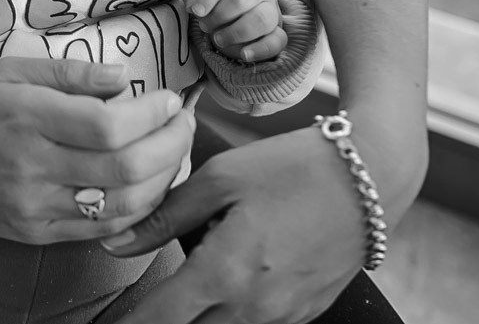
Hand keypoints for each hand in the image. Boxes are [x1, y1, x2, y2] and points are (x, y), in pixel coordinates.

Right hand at [0, 58, 195, 244]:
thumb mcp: (4, 72)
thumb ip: (64, 71)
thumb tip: (121, 77)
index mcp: (24, 116)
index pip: (105, 124)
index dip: (150, 113)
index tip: (168, 99)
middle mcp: (31, 165)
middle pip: (125, 166)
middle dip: (171, 144)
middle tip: (184, 122)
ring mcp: (36, 205)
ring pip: (123, 203)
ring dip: (165, 178)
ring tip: (175, 151)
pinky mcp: (40, 232)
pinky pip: (104, 227)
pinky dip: (140, 208)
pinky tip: (151, 183)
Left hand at [101, 127, 382, 323]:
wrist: (371, 177)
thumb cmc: (292, 169)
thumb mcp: (219, 179)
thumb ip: (164, 217)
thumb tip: (117, 242)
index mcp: (225, 274)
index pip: (160, 320)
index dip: (129, 322)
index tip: (107, 322)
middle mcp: (254, 307)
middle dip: (163, 317)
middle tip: (141, 301)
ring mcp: (283, 316)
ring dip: (197, 312)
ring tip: (191, 278)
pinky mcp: (303, 314)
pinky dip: (228, 310)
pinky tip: (229, 277)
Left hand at [184, 0, 285, 61]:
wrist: (229, 14)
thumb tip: (194, 6)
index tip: (197, 12)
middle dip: (218, 16)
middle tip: (205, 26)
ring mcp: (271, 10)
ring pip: (261, 19)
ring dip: (235, 33)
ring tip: (218, 39)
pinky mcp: (277, 32)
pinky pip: (277, 41)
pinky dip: (259, 50)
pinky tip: (244, 54)